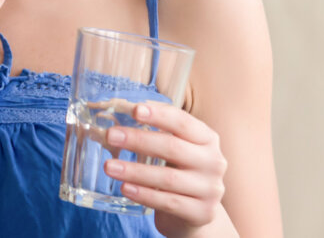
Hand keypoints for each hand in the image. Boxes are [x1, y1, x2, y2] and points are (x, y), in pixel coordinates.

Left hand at [102, 102, 226, 235]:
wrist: (196, 212)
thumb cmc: (180, 172)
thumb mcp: (177, 148)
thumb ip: (157, 131)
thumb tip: (122, 110)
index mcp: (207, 139)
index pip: (183, 122)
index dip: (159, 115)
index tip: (135, 110)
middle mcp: (213, 162)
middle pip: (172, 147)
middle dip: (138, 140)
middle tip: (111, 135)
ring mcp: (210, 189)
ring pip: (168, 178)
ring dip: (135, 171)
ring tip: (109, 166)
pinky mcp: (202, 213)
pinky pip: (168, 203)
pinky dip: (144, 195)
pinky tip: (125, 188)